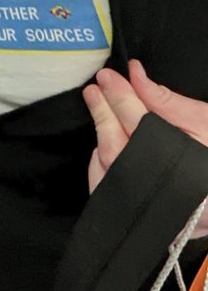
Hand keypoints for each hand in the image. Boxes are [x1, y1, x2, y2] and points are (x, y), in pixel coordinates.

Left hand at [84, 61, 207, 235]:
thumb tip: (136, 75)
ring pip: (107, 171)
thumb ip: (166, 102)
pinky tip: (105, 142)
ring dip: (101, 136)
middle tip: (94, 88)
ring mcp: (144, 209)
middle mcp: (158, 192)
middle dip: (103, 114)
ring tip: (99, 107)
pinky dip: (101, 163)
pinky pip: (105, 187)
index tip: (107, 76)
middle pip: (116, 149)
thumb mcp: (203, 122)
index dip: (121, 98)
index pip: (139, 125)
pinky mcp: (133, 215)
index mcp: (184, 167)